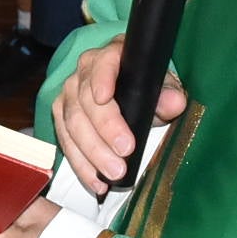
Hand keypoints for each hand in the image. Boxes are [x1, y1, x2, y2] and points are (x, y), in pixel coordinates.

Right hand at [52, 39, 187, 196]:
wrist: (128, 91)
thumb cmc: (144, 86)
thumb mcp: (162, 86)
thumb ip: (169, 95)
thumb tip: (174, 103)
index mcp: (111, 56)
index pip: (103, 62)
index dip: (102, 78)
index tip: (104, 97)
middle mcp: (84, 72)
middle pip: (85, 99)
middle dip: (103, 130)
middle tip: (124, 154)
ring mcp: (69, 94)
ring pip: (72, 123)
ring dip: (92, 153)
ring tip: (113, 174)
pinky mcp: (62, 116)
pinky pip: (66, 142)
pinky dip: (81, 165)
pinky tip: (97, 181)